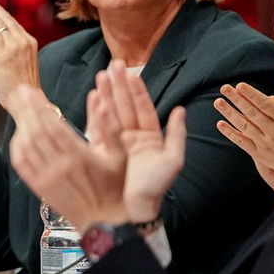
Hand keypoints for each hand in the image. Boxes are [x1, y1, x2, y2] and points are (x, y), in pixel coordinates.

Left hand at [0, 0, 44, 118]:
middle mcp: (24, 41)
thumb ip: (16, 53)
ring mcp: (16, 46)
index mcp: (29, 44)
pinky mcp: (5, 53)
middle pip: (7, 18)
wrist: (27, 101)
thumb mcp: (22, 65)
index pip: (13, 23)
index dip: (1, 12)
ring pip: (1, 21)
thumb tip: (9, 47)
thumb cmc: (22, 89)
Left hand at [10, 84, 129, 231]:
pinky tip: (19, 135)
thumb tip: (101, 102)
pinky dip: (17, 147)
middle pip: (35, 131)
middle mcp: (59, 166)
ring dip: (21, 125)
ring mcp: (47, 178)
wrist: (106, 223)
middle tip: (21, 93)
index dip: (39, 106)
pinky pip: (21, 164)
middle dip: (26, 109)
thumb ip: (109, 128)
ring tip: (20, 109)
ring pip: (26, 146)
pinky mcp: (39, 188)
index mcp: (79, 156)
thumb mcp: (120, 156)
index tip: (30, 91)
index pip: (52, 125)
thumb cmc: (115, 187)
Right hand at [92, 61, 186, 223]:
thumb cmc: (154, 187)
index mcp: (150, 137)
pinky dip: (95, 111)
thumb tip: (179, 110)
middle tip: (113, 65)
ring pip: (111, 112)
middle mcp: (132, 136)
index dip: (137, 90)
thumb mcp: (173, 160)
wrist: (133, 209)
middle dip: (119, 85)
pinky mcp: (101, 149)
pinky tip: (93, 96)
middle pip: (125, 105)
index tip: (131, 72)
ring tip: (101, 75)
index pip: (143, 107)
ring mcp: (115, 142)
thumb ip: (177, 134)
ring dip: (106, 93)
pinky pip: (98, 126)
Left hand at [215, 82, 273, 204]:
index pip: (266, 105)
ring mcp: (266, 143)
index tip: (240, 85)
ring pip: (244, 125)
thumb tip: (268, 97)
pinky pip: (242, 142)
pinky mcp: (260, 154)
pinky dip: (230, 133)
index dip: (252, 95)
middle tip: (224, 87)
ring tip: (217, 101)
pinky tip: (220, 124)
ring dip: (230, 113)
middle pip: (252, 113)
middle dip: (237, 99)